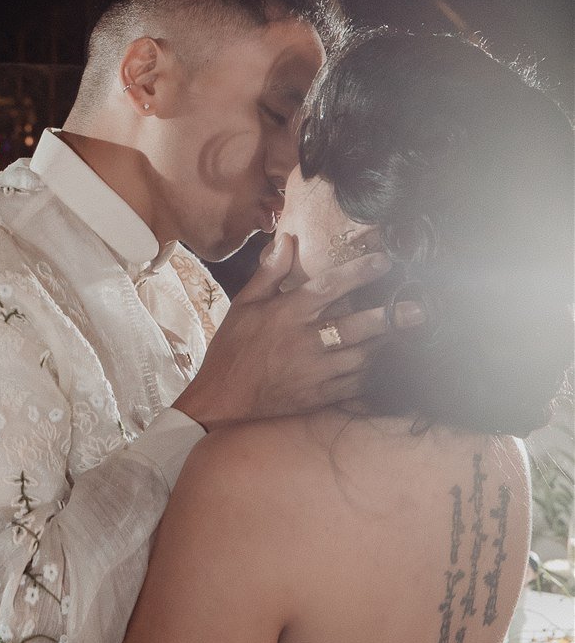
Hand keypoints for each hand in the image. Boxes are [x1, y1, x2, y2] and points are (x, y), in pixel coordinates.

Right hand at [177, 235, 417, 426]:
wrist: (223, 402)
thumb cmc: (232, 350)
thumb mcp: (243, 305)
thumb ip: (269, 272)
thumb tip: (287, 239)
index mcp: (287, 314)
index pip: (329, 287)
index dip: (359, 273)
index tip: (384, 262)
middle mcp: (305, 341)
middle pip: (357, 325)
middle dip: (390, 316)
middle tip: (419, 309)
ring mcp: (315, 372)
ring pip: (362, 356)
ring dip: (387, 344)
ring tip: (408, 335)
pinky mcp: (320, 396)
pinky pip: (355, 384)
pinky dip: (373, 374)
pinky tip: (385, 364)